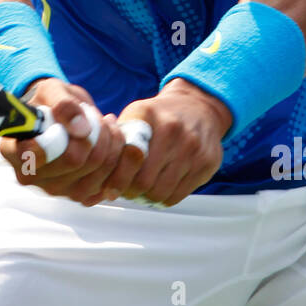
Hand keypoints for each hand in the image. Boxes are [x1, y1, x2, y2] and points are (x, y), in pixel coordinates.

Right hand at [0, 78, 127, 206]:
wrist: (61, 118)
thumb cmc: (50, 102)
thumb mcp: (52, 91)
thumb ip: (64, 104)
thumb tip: (81, 129)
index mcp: (13, 150)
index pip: (34, 154)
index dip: (61, 136)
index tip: (75, 120)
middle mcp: (30, 176)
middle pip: (74, 161)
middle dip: (95, 134)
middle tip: (98, 117)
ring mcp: (53, 189)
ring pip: (94, 174)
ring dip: (110, 146)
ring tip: (107, 125)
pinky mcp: (76, 195)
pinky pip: (106, 184)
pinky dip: (116, 161)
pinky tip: (111, 143)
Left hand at [101, 80, 232, 206]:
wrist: (199, 107)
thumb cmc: (159, 117)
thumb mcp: (136, 115)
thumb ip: (117, 139)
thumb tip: (97, 173)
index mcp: (148, 115)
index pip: (128, 157)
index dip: (116, 178)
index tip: (109, 189)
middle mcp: (172, 130)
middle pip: (144, 181)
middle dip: (130, 192)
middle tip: (126, 192)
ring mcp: (193, 147)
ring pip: (161, 192)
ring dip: (146, 198)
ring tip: (141, 192)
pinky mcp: (208, 163)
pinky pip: (178, 195)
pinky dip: (164, 199)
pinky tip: (159, 189)